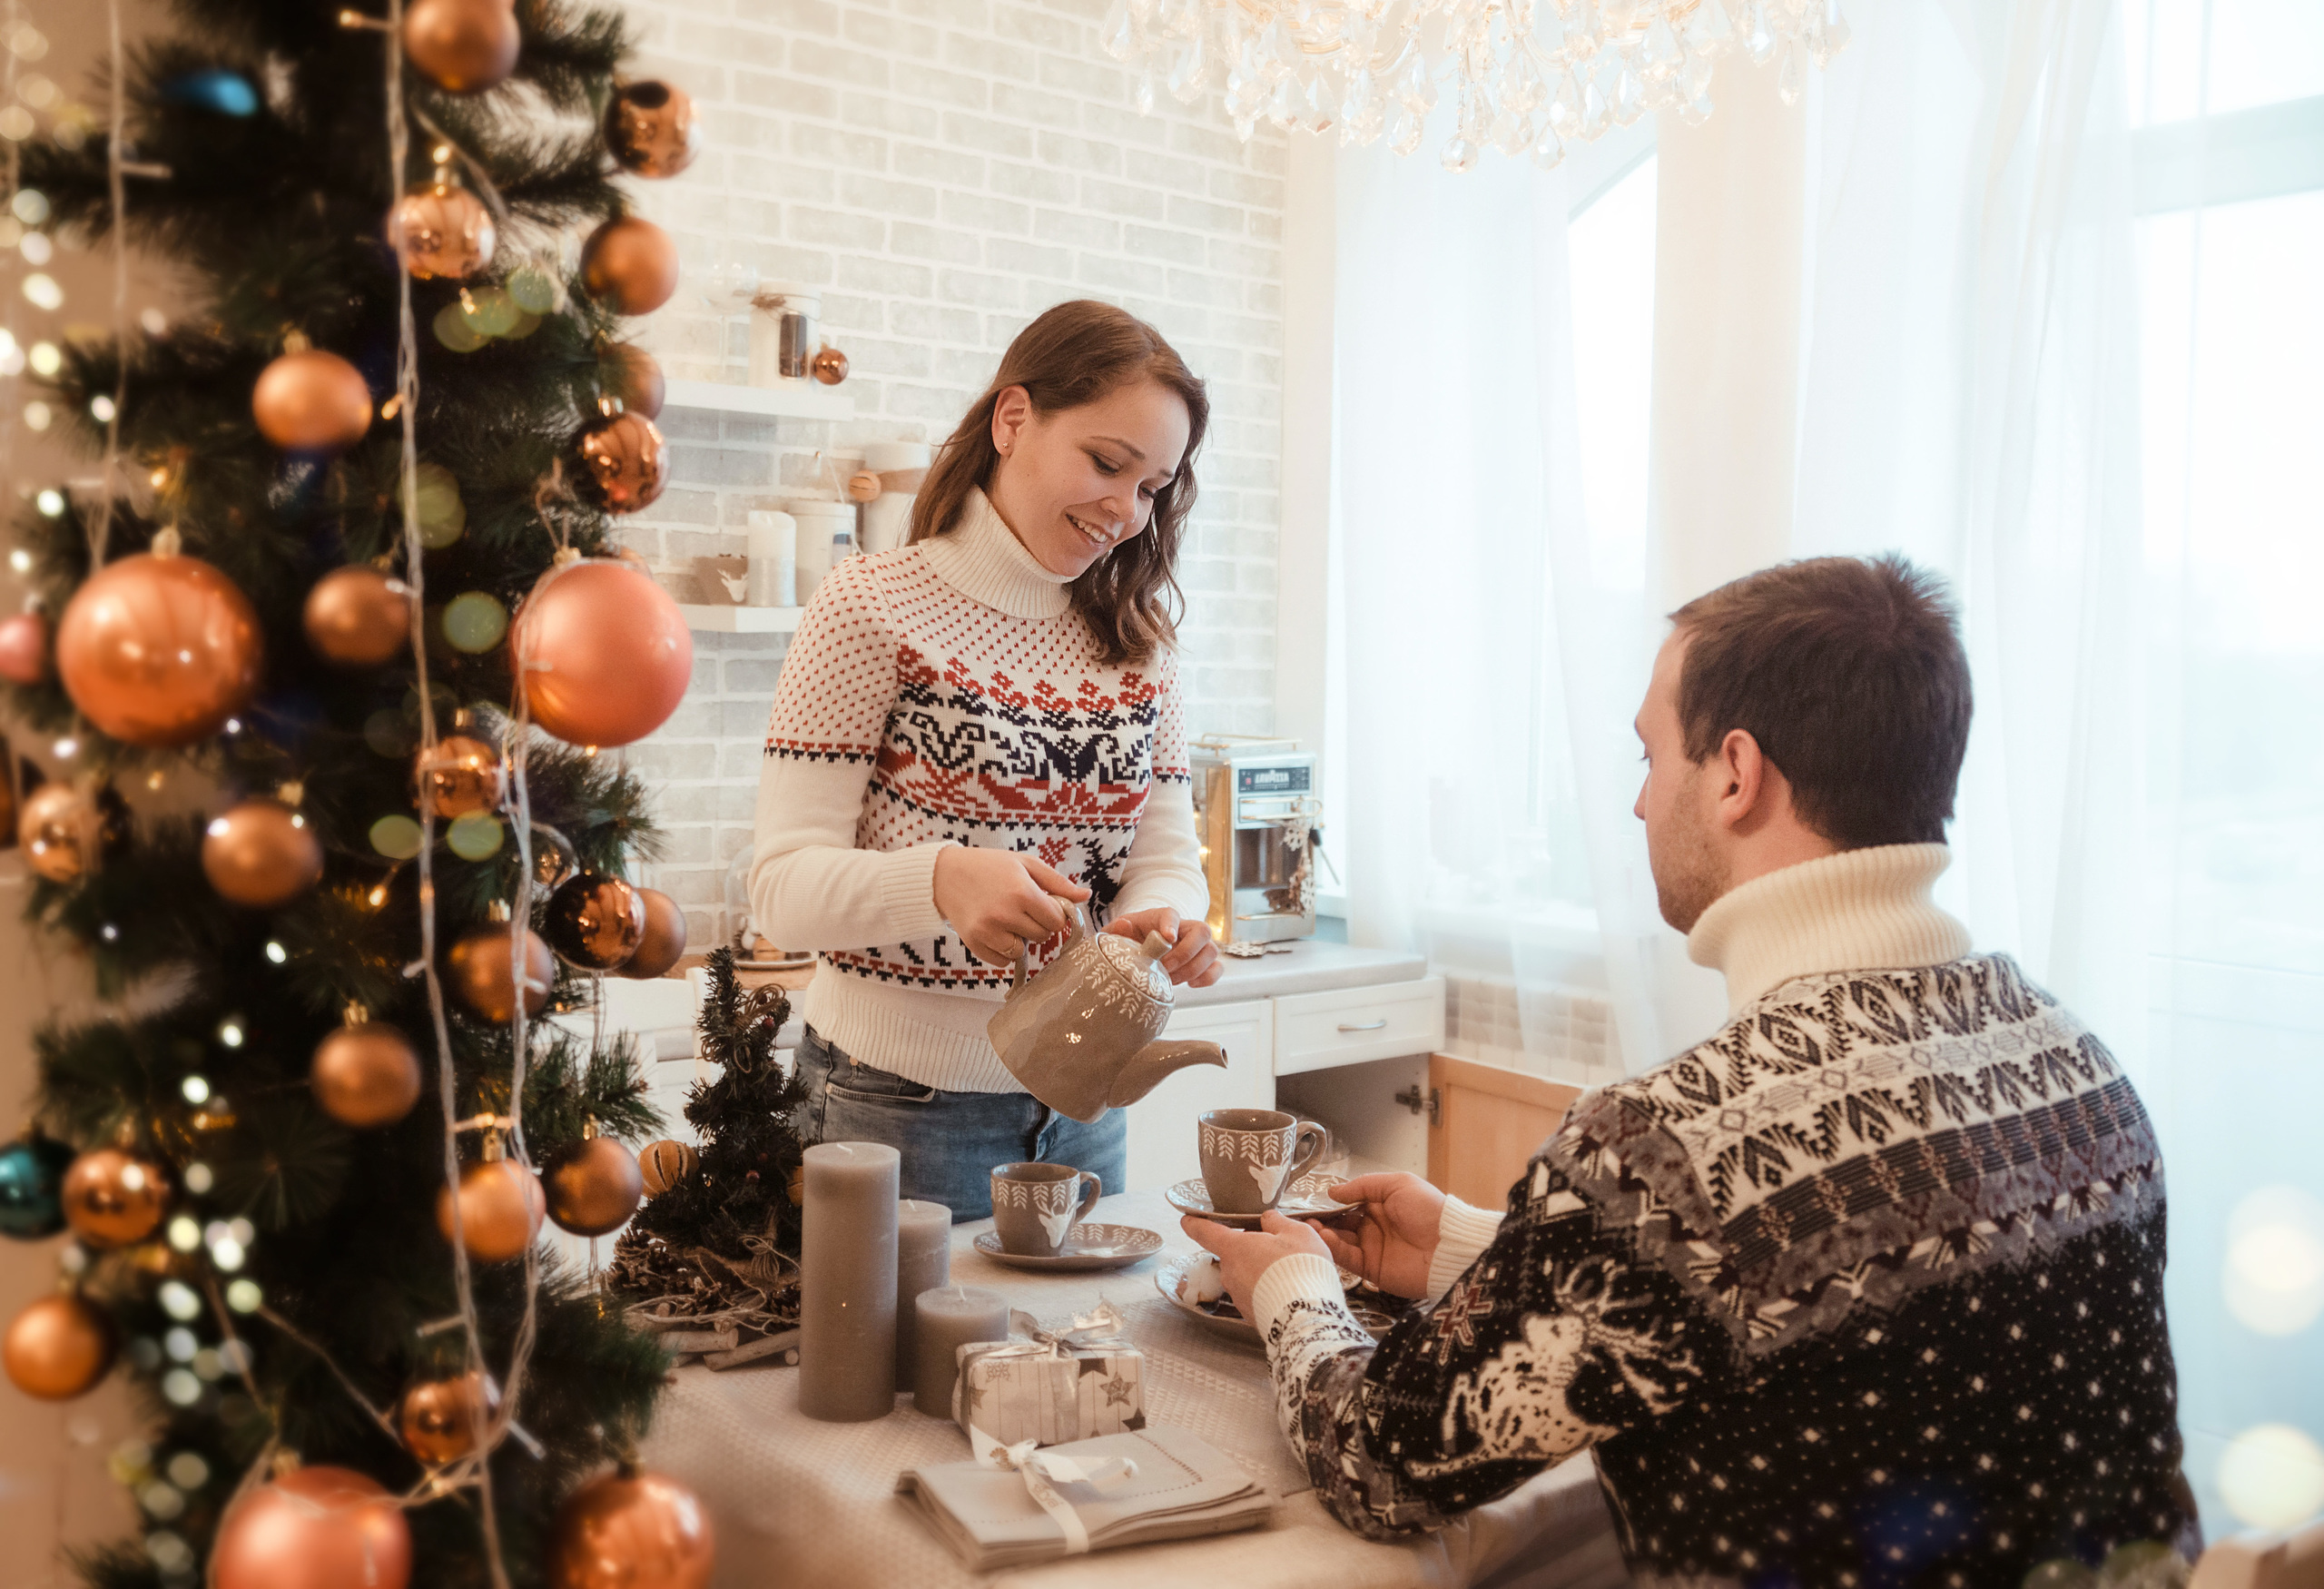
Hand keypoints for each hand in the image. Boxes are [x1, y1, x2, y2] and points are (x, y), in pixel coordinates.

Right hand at [933, 847, 1090, 966]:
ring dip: (1019, 939)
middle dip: (1037, 925)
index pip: (1056, 920)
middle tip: (1021, 910)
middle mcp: (1005, 914)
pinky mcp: (974, 943)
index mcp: (1023, 892)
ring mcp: (988, 931)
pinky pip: (1001, 961)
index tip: (1043, 905)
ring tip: (1007, 920)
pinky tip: (994, 931)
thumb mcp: (1025, 864)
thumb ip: (1058, 882)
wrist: (945, 874)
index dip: (1053, 914)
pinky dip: (1002, 951)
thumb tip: (1086, 896)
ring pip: (1021, 951)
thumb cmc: (989, 866)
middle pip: (1042, 936)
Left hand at [1104, 909, 1220, 987]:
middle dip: (1186, 953)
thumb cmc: (1130, 940)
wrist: (1141, 951)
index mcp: (1161, 918)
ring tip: (1171, 979)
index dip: (1171, 925)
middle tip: (1166, 968)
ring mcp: (1197, 945)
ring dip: (1193, 969)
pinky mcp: (1204, 962)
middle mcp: (1185, 928)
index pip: (1171, 915)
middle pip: (1202, 930)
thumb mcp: (1116, 934)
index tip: (1167, 938)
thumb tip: (1124, 924)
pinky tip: (1188, 984)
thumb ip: (1117, 929)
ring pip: (1212, 951)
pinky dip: (1206, 978)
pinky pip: (1217, 968)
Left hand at [1179, 1210, 1331, 1327]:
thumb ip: (1278, 1223)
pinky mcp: (1251, 1315)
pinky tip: (1291, 1290)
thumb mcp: (1297, 1233)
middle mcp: (1230, 1273)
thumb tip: (1267, 1221)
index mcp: (1235, 1248)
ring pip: (1247, 1275)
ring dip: (1263, 1271)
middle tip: (1281, 1248)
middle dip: (1253, 1250)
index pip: (1206, 1232)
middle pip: (1235, 1255)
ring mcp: (1239, 1296)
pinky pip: (1257, 1295)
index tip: (1187, 1220)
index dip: (1196, 1224)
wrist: (1306, 1316)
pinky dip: (1269, 1291)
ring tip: (1293, 1272)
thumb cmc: (1300, 1267)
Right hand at [1302, 1173, 1445, 1300]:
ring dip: (1324, 1235)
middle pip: (1339, 1224)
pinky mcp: (1371, 1270)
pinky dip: (1334, 1249)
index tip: (1310, 1202)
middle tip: (1304, 1217)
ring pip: (1339, 1242)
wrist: (1450, 1246)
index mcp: (1379, 1205)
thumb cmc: (1429, 1210)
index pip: (1347, 1204)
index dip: (1329, 1204)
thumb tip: (1333, 1191)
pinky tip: (1326, 1238)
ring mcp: (1371, 1249)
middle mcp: (1372, 1227)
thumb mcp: (1397, 1184)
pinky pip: (1347, 1259)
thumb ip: (1363, 1186)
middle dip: (1322, 1220)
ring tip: (1312, 1227)